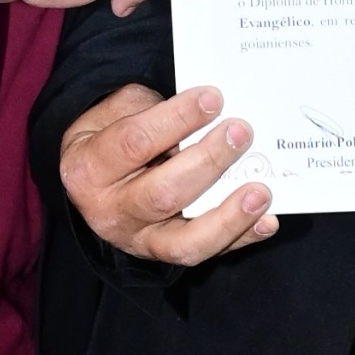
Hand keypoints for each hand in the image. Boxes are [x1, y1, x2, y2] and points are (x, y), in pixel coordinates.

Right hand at [58, 83, 276, 264]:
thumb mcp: (113, 113)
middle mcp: (111, 211)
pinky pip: (207, 253)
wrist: (93, 183)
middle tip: (240, 133)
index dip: (177, 120)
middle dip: (208, 162)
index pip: (134, 143)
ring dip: (229, 216)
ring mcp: (140, 241)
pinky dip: (240, 238)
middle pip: (163, 194)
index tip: (213, 99)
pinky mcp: (167, 256)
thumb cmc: (110, 138)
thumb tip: (206, 109)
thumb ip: (150, 109)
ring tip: (261, 190)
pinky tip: (267, 221)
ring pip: (186, 241)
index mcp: (88, 168)